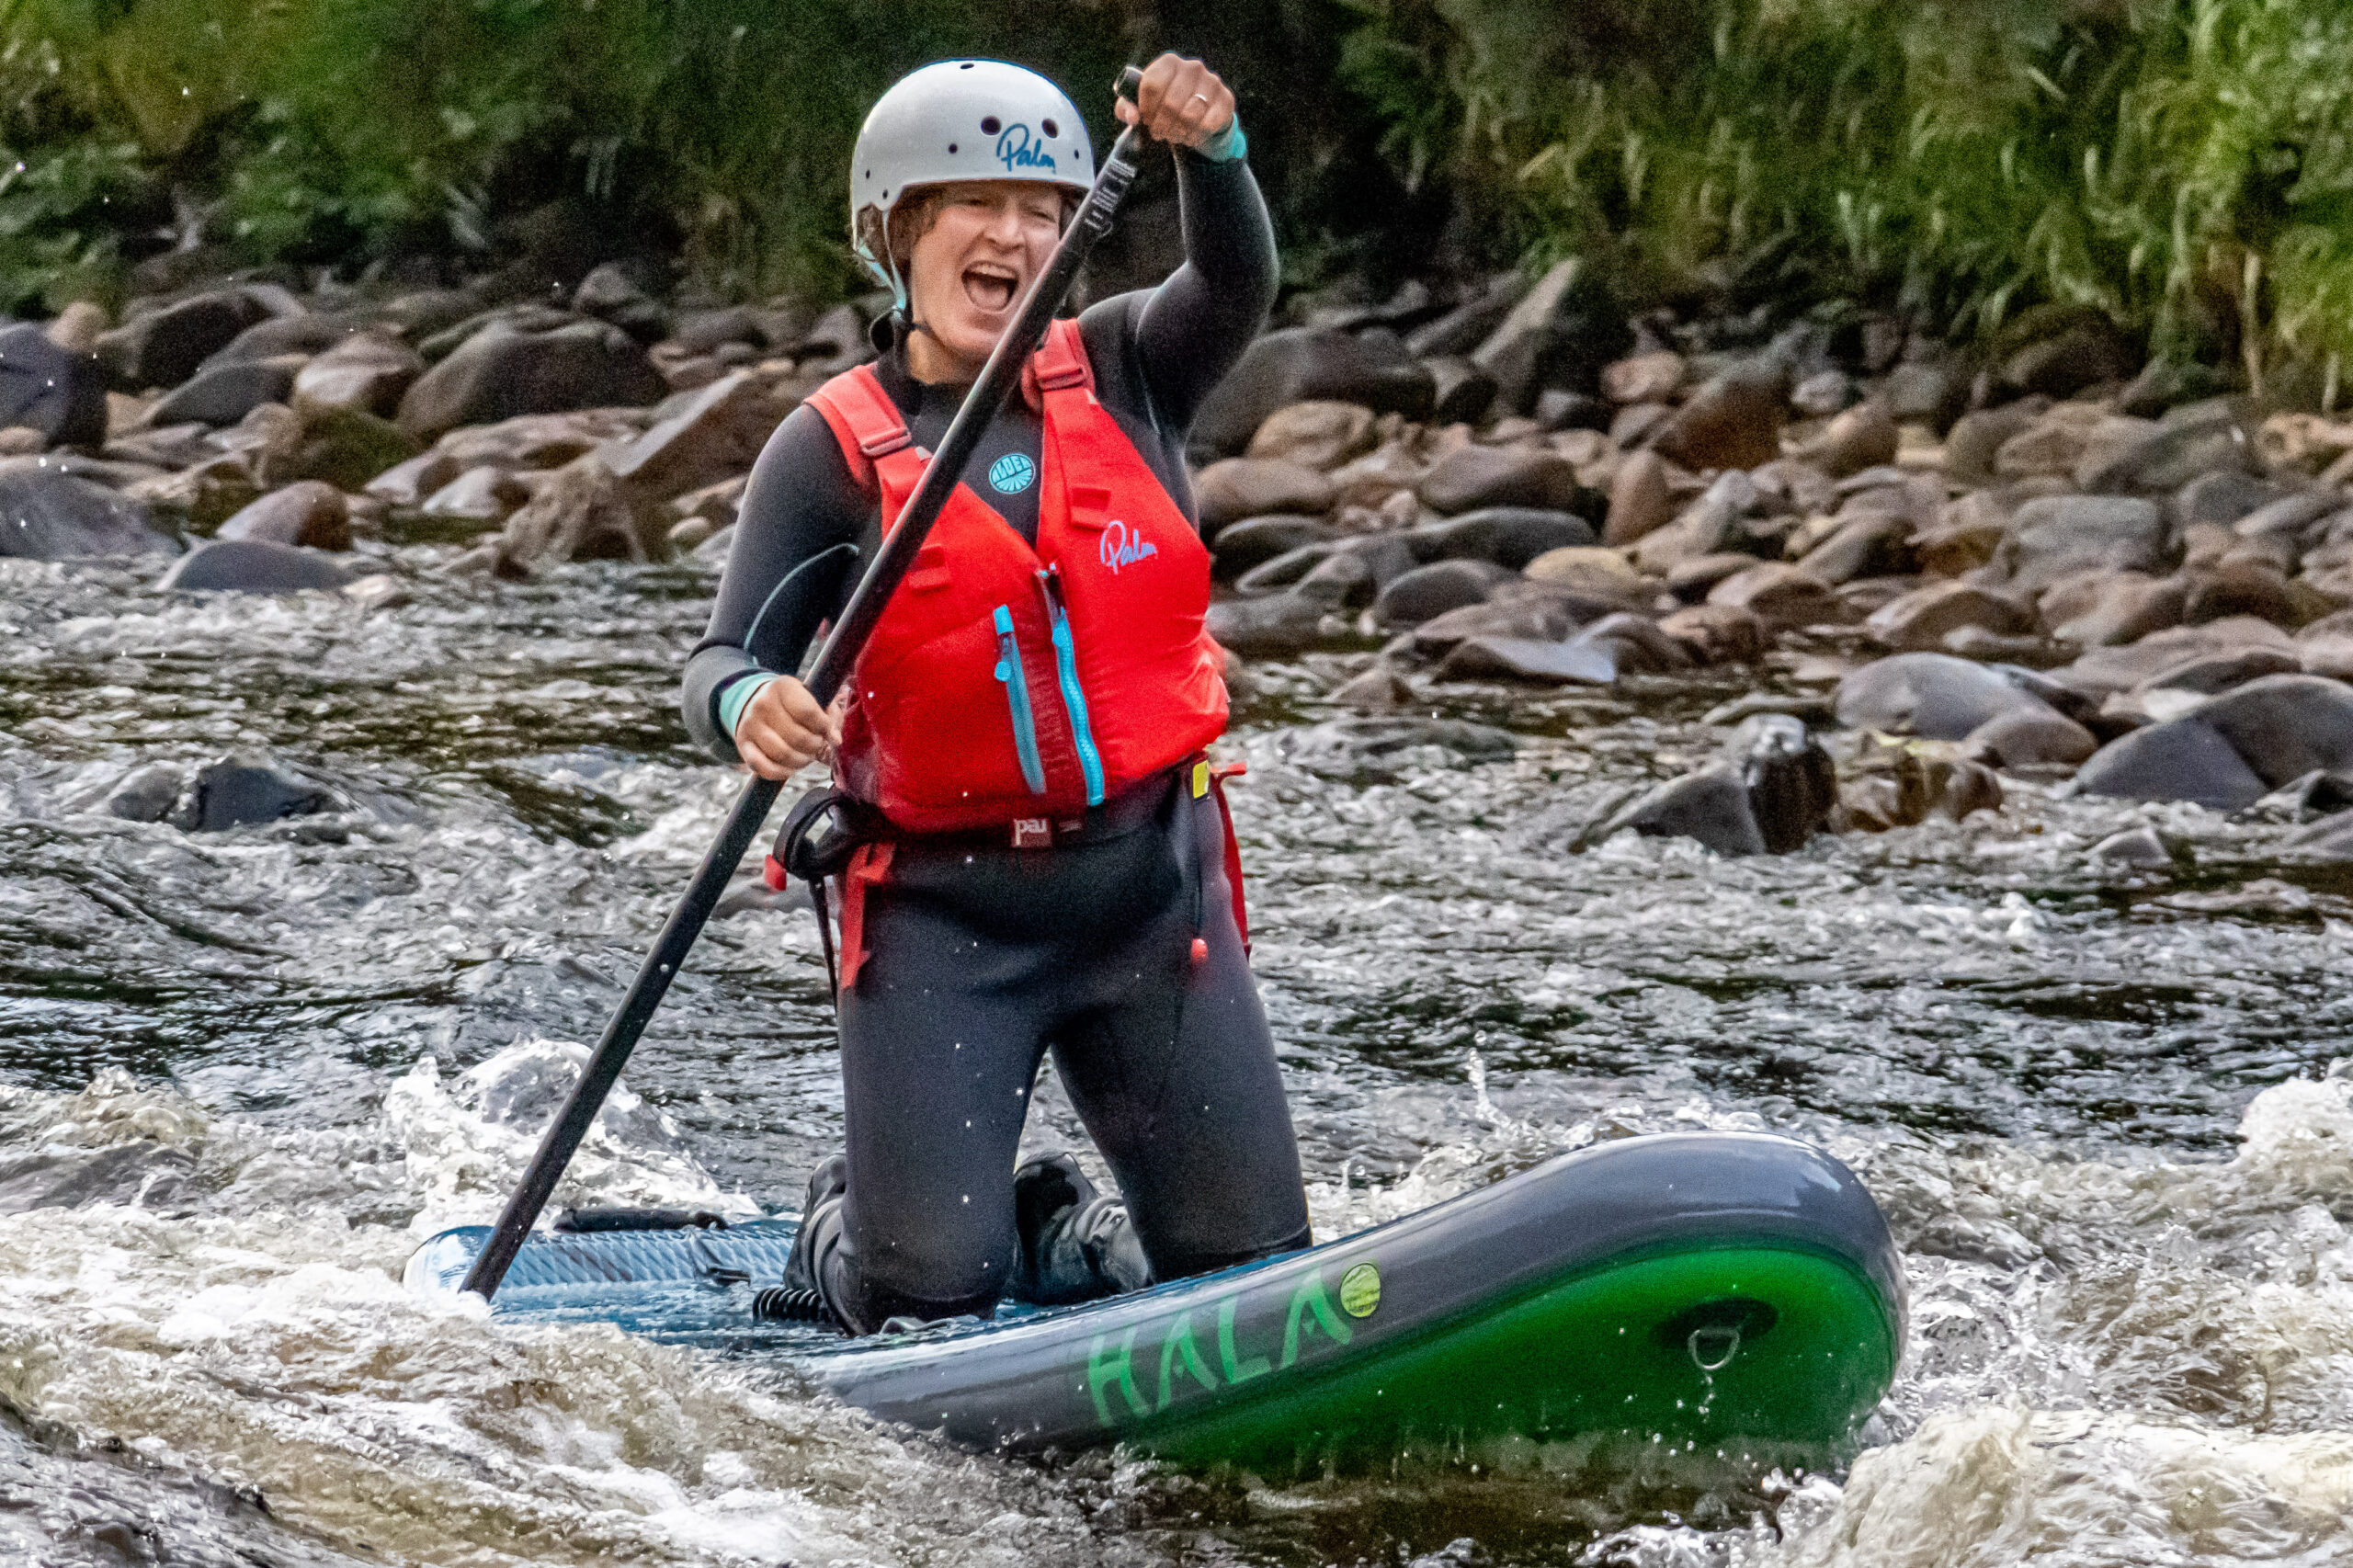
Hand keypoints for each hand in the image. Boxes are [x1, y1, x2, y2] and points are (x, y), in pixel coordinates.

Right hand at [734, 676, 840, 781]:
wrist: (756, 702)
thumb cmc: (794, 703)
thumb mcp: (813, 698)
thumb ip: (830, 717)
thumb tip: (836, 741)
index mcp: (783, 687)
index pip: (808, 713)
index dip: (824, 727)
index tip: (827, 731)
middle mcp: (763, 703)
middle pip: (798, 737)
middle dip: (815, 746)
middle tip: (817, 745)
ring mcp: (750, 724)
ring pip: (782, 754)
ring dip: (801, 761)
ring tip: (806, 756)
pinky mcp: (742, 743)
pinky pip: (762, 767)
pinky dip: (781, 773)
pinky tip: (790, 768)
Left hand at [1113, 53, 1234, 150]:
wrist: (1201, 115)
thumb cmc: (1166, 107)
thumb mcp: (1143, 105)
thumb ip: (1127, 108)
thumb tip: (1132, 117)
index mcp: (1169, 63)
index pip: (1151, 84)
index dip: (1145, 108)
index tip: (1145, 120)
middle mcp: (1192, 67)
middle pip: (1170, 103)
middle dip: (1161, 125)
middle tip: (1158, 134)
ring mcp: (1212, 82)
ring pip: (1189, 115)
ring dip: (1178, 133)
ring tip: (1174, 136)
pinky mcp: (1226, 100)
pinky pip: (1207, 125)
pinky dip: (1195, 137)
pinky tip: (1190, 138)